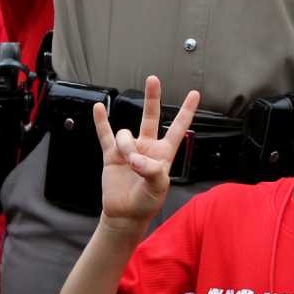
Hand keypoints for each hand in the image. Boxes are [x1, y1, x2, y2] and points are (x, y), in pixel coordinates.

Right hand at [95, 74, 200, 229]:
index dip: (187, 111)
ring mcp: (129, 149)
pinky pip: (106, 135)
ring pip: (126, 134)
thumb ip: (152, 170)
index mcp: (164, 153)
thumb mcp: (158, 188)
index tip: (195, 93)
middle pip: (151, 116)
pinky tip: (98, 108)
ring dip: (126, 145)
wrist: (125, 214)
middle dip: (152, 97)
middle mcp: (147, 147)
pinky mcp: (112, 155)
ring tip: (127, 162)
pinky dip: (101, 122)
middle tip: (153, 79)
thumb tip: (135, 158)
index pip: (178, 127)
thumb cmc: (146, 202)